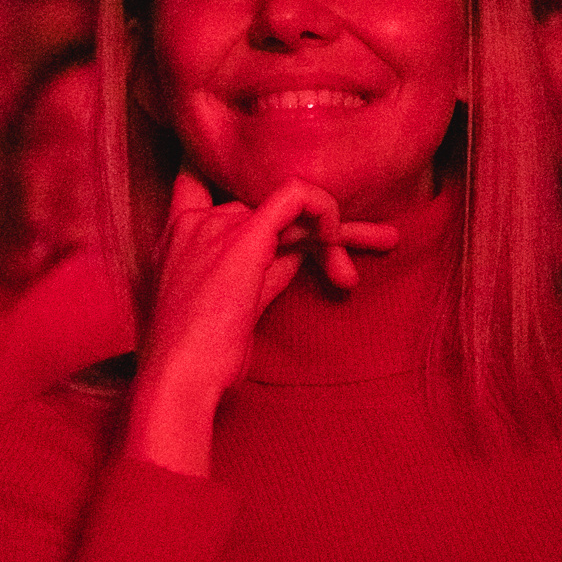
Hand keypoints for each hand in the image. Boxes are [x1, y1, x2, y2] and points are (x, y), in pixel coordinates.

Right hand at [126, 170, 397, 476]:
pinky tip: (337, 244)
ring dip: (335, 230)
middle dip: (311, 230)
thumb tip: (302, 255)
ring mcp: (216, 225)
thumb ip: (261, 272)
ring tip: (384, 242)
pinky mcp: (245, 237)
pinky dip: (326, 210)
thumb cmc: (199, 359)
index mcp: (177, 237)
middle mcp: (193, 221)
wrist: (179, 380)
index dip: (236, 185)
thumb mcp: (232, 306)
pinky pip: (297, 197)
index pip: (197, 180)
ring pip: (290, 205)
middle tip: (346, 262)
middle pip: (264, 203)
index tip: (277, 209)